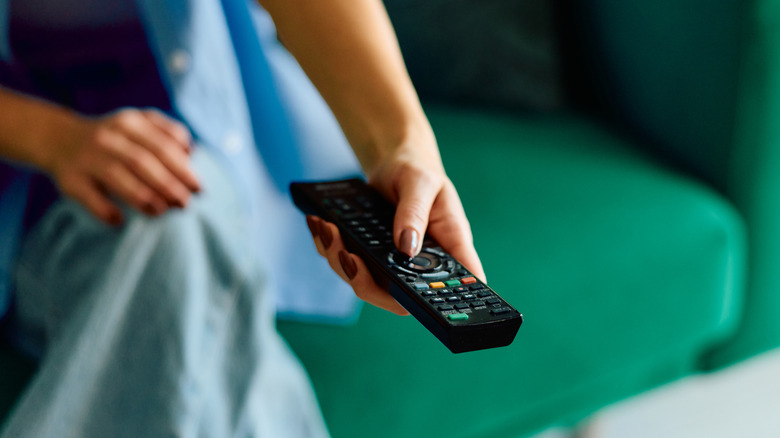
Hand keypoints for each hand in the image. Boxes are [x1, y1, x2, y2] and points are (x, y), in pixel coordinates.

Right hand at [46, 108, 200, 224]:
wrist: (59, 138)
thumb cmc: (115, 137)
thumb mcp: (139, 123)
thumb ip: (167, 132)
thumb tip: (192, 153)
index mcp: (129, 123)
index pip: (162, 146)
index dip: (183, 168)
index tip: (198, 187)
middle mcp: (107, 138)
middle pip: (143, 163)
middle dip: (168, 185)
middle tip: (184, 203)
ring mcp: (87, 158)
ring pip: (118, 179)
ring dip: (144, 198)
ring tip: (162, 211)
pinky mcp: (70, 179)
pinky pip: (90, 198)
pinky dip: (106, 210)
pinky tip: (120, 220)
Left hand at [306, 140, 485, 314]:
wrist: (395, 161)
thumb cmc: (418, 170)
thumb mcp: (421, 183)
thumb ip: (415, 214)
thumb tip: (407, 248)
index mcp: (450, 247)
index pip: (458, 287)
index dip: (441, 304)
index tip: (411, 296)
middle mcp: (423, 264)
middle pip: (401, 298)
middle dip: (367, 284)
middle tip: (348, 256)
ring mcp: (396, 264)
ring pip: (368, 285)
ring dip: (341, 262)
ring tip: (327, 230)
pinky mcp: (373, 258)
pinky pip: (350, 266)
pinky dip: (330, 248)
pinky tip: (320, 226)